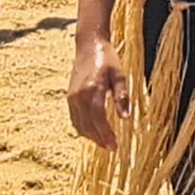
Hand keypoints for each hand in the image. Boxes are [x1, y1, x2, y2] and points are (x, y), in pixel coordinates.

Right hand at [66, 35, 129, 149]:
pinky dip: (83, 128)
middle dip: (99, 139)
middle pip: (87, 125)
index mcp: (92, 90)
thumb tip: (125, 118)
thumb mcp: (120, 75)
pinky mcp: (69, 97)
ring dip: (91, 136)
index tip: (115, 145)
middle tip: (111, 148)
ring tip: (104, 143)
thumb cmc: (108, 59)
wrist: (89, 46)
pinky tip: (93, 132)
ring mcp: (72, 97)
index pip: (98, 119)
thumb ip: (122, 96)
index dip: (106, 134)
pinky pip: (74, 119)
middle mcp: (79, 96)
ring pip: (79, 124)